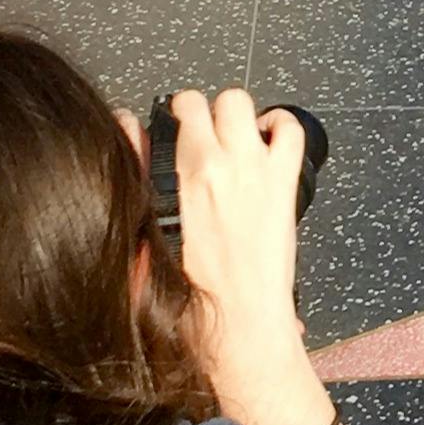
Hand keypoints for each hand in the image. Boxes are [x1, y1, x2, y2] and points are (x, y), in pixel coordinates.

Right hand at [163, 89, 333, 424]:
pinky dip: (280, 126)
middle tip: (207, 133)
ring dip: (240, 116)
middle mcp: (227, 164)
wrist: (242, 325)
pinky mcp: (285, 185)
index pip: (183, 109)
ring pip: (248, 106)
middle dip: (210, 110)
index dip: (178, 109)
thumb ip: (138, 189)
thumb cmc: (196, 296)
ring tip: (235, 138)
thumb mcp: (148, 244)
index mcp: (192, 177)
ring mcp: (261, 170)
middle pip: (219, 100)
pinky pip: (291, 132)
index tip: (177, 121)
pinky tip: (268, 141)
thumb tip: (132, 147)